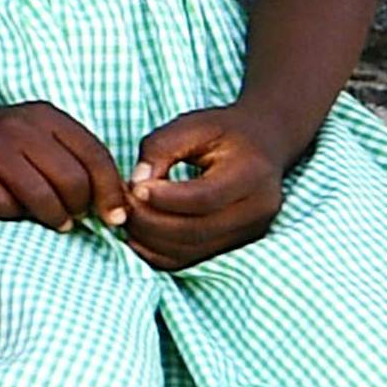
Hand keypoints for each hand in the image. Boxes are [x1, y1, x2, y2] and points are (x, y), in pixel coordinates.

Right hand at [0, 94, 125, 232]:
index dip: (110, 190)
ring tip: (56, 221)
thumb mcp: (41, 135)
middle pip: (72, 180)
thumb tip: (113, 204)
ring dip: (55, 218)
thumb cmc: (3, 143)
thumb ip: (75, 158)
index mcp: (47, 117)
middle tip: (75, 216)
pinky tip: (12, 206)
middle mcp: (20, 128)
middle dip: (81, 207)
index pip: (95, 155)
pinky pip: (6, 207)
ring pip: (43, 198)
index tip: (115, 216)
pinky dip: (14, 214)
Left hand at [125, 100, 309, 272]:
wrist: (264, 146)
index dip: (163, 198)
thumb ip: (160, 148)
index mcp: (251, 174)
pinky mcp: (235, 245)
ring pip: (191, 250)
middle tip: (123, 203)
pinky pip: (191, 261)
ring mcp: (249, 233)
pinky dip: (159, 253)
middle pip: (196, 230)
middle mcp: (257, 210)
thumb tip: (136, 184)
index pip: (204, 198)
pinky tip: (140, 233)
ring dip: (150, 238)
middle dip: (149, 221)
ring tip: (128, 215)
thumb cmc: (223, 132)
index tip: (134, 187)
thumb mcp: (192, 125)